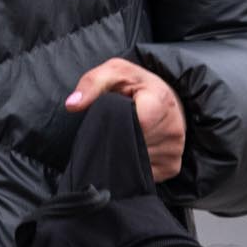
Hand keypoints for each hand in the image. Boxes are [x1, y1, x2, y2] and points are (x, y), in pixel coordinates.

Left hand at [64, 59, 186, 181]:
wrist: (164, 99)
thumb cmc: (135, 85)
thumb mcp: (114, 72)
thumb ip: (92, 83)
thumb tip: (72, 105)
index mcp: (161, 102)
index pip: (135, 123)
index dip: (115, 123)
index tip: (109, 118)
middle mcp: (173, 129)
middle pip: (132, 145)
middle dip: (116, 138)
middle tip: (112, 127)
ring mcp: (174, 151)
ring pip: (136, 162)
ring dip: (123, 152)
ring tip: (123, 135)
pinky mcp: (172, 167)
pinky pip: (145, 174)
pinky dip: (132, 165)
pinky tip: (131, 148)